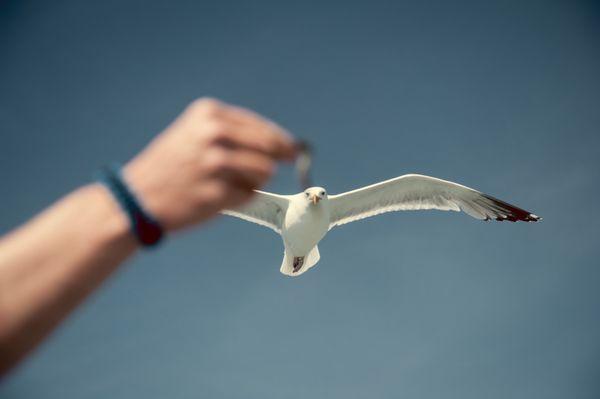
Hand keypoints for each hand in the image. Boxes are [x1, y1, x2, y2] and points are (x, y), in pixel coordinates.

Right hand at [123, 98, 296, 230]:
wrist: (135, 199)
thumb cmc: (170, 167)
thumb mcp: (193, 134)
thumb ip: (232, 134)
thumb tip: (282, 145)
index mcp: (208, 114)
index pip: (261, 126)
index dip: (281, 140)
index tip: (293, 149)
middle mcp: (213, 134)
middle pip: (270, 146)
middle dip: (280, 156)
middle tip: (289, 163)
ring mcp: (215, 164)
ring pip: (264, 171)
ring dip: (255, 180)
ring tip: (230, 184)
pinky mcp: (216, 193)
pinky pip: (249, 194)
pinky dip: (241, 198)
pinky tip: (218, 196)